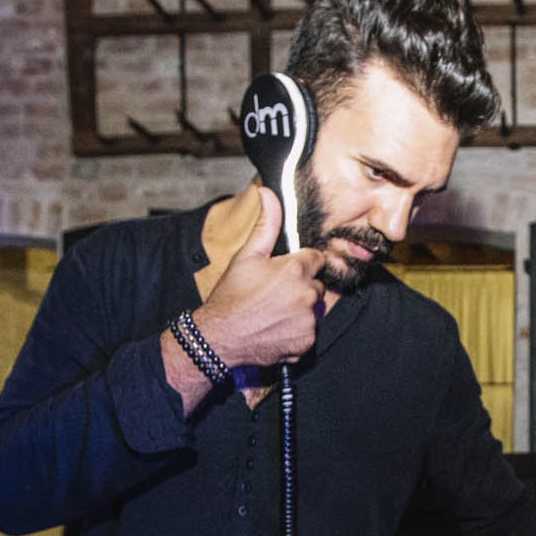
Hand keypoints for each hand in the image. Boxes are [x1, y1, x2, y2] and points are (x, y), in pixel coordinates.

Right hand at [190, 186, 345, 369]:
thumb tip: (268, 193)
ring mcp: (307, 320)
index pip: (316, 258)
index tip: (284, 273)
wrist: (219, 337)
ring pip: (314, 309)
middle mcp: (306, 294)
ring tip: (274, 312)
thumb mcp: (246, 256)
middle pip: (316, 284)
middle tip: (274, 295)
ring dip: (300, 310)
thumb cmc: (230, 296)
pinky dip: (297, 331)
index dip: (300, 264)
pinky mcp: (306, 342)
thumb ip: (266, 224)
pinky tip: (277, 329)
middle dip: (301, 287)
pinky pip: (310, 331)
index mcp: (294, 269)